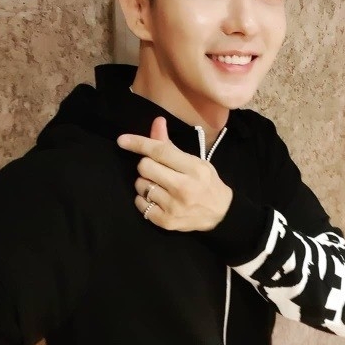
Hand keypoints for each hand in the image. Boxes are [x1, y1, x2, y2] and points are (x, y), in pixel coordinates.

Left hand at [117, 117, 232, 231]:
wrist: (221, 214)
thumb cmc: (206, 182)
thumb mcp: (194, 161)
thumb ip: (171, 145)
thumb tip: (157, 122)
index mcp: (193, 169)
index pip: (160, 151)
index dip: (139, 143)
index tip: (122, 140)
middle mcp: (183, 188)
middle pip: (145, 167)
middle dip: (146, 165)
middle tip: (157, 169)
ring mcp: (174, 207)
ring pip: (141, 185)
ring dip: (145, 182)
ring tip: (159, 185)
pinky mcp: (166, 222)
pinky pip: (140, 204)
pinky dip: (144, 199)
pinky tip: (157, 199)